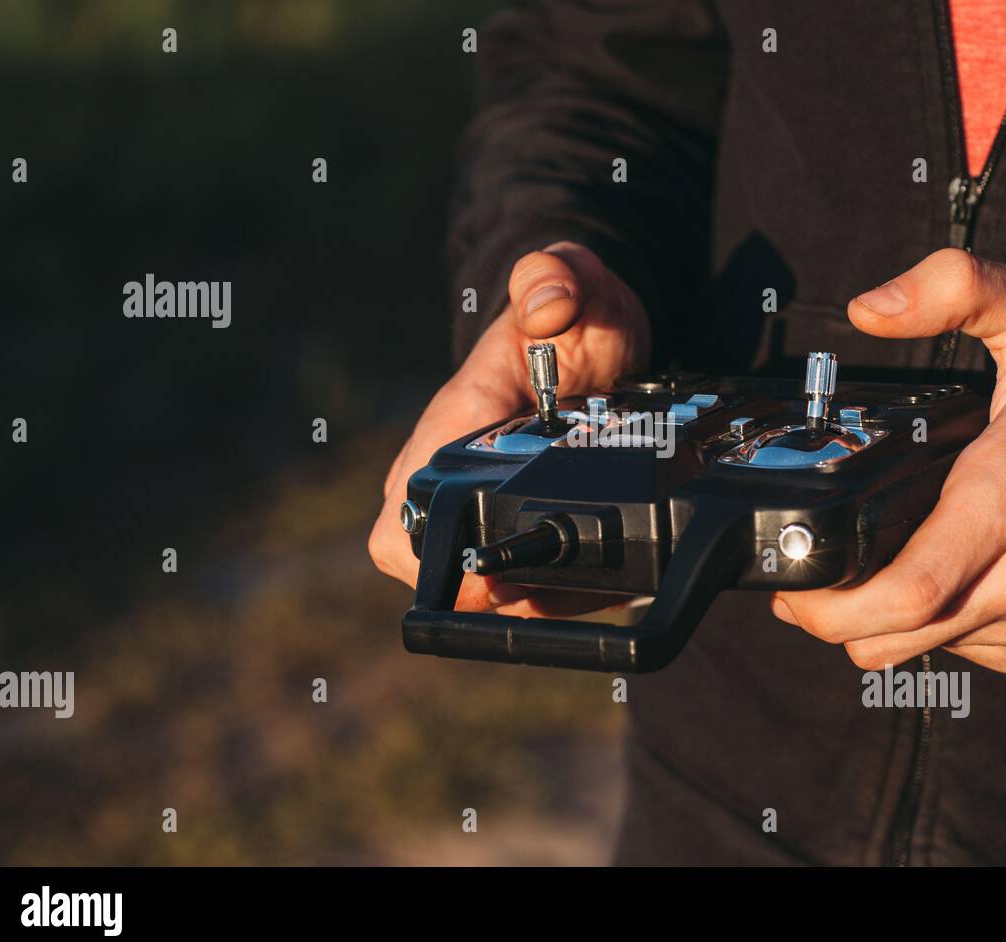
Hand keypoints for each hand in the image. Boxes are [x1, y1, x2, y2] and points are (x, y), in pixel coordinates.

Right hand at [369, 241, 649, 611]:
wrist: (592, 330)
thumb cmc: (574, 315)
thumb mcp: (579, 285)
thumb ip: (559, 278)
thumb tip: (546, 304)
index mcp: (451, 428)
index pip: (403, 526)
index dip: (440, 570)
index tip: (502, 578)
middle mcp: (450, 474)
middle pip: (435, 575)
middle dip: (498, 598)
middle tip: (565, 586)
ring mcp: (477, 499)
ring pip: (480, 590)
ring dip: (536, 598)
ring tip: (596, 586)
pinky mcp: (508, 515)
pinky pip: (514, 579)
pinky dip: (556, 590)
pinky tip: (601, 581)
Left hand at [772, 249, 1005, 676]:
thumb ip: (954, 287)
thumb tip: (868, 310)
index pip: (908, 588)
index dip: (832, 605)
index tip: (791, 587)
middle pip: (902, 636)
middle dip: (840, 623)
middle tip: (810, 591)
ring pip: (933, 649)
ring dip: (894, 621)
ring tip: (888, 567)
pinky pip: (978, 654)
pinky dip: (949, 626)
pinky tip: (955, 578)